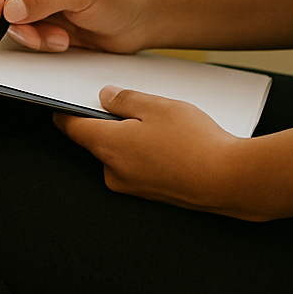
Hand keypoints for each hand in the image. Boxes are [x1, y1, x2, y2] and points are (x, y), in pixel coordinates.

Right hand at [0, 0, 153, 52]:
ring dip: (28, 33)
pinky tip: (63, 39)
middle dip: (8, 16)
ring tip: (58, 36)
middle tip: (28, 30)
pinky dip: (38, 42)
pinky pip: (21, 35)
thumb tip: (9, 9)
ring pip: (6, 19)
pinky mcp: (39, 21)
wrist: (142, 19)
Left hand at [56, 86, 265, 219]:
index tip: (62, 103)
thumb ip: (125, 99)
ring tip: (165, 127)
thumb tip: (106, 98)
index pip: (72, 128)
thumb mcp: (157, 106)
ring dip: (133, 138)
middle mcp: (114, 172)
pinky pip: (139, 167)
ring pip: (121, 153)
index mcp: (108, 147)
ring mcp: (132, 187)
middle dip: (112, 123)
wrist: (231, 180)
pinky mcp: (151, 195)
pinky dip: (148, 154)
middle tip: (139, 107)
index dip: (65, 112)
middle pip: (99, 140)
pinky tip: (173, 144)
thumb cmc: (195, 143)